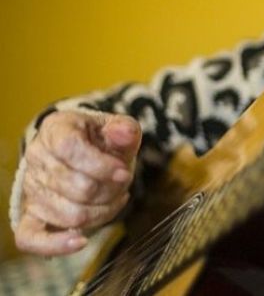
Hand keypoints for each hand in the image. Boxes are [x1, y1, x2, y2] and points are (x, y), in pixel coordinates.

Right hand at [14, 110, 141, 255]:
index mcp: (56, 130)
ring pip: (70, 213)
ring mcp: (32, 188)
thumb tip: (124, 133)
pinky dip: (56, 244)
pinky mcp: (30, 215)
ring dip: (102, 211)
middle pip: (77, 187)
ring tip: (114, 198)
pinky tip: (80, 241)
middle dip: (110, 190)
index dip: (101, 166)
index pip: (70, 149)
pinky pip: (31, 238)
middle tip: (123, 184)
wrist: (87, 152)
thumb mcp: (119, 128)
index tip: (124, 173)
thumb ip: (125, 130)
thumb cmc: (103, 140)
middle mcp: (37, 158)